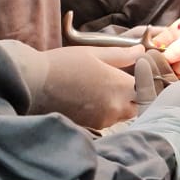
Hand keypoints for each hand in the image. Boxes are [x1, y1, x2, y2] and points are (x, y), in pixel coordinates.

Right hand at [1, 41, 136, 130]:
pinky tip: (89, 101)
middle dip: (133, 96)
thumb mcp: (93, 53)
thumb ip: (121, 55)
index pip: (146, 88)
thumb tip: (141, 51)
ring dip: (117, 105)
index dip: (144, 80)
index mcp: (119, 85)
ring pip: (121, 115)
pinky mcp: (90, 128)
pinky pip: (105, 121)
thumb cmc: (62, 64)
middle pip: (137, 106)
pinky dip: (103, 113)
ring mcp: (102, 120)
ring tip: (101, 91)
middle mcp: (115, 106)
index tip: (137, 74)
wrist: (33, 84)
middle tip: (120, 84)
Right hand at [134, 40, 179, 163]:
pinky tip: (141, 64)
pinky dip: (146, 84)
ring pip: (165, 98)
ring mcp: (173, 131)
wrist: (157, 142)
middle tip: (163, 53)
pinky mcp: (152, 130)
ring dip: (157, 74)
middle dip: (173, 72)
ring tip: (149, 54)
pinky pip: (150, 104)